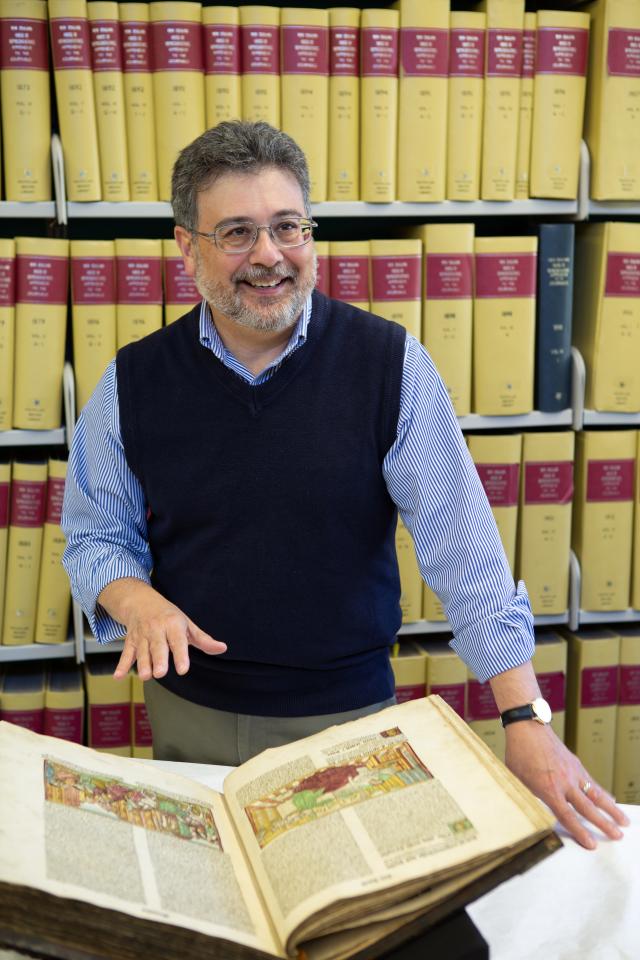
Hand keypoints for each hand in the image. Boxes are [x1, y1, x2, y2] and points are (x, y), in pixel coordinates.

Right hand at [111, 589, 225, 680]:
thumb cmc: (168, 616)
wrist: (141, 602)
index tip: (183, 669)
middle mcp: (157, 630)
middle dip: (158, 660)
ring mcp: (142, 636)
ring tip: (145, 676)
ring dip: (142, 664)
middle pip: (158, 647)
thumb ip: (204, 640)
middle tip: (160, 673)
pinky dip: (121, 665)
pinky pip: (126, 653)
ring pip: (142, 651)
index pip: (178, 641)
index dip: (181, 655)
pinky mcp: (131, 641)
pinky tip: (118, 676)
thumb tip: (222, 648)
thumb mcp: (188, 624)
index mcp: (173, 625)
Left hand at [504, 721, 629, 849]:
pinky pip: (592, 781)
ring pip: (596, 794)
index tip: (592, 844)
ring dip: (611, 809)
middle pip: (587, 808)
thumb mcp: (517, 780)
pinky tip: (610, 799)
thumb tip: (532, 812)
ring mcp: (572, 772)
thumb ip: (528, 797)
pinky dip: (602, 792)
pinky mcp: (576, 763)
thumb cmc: (519, 752)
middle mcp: (564, 782)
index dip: (580, 832)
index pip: (567, 816)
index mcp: (548, 788)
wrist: (527, 726)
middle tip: (618, 836)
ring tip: (624, 822)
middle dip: (604, 824)